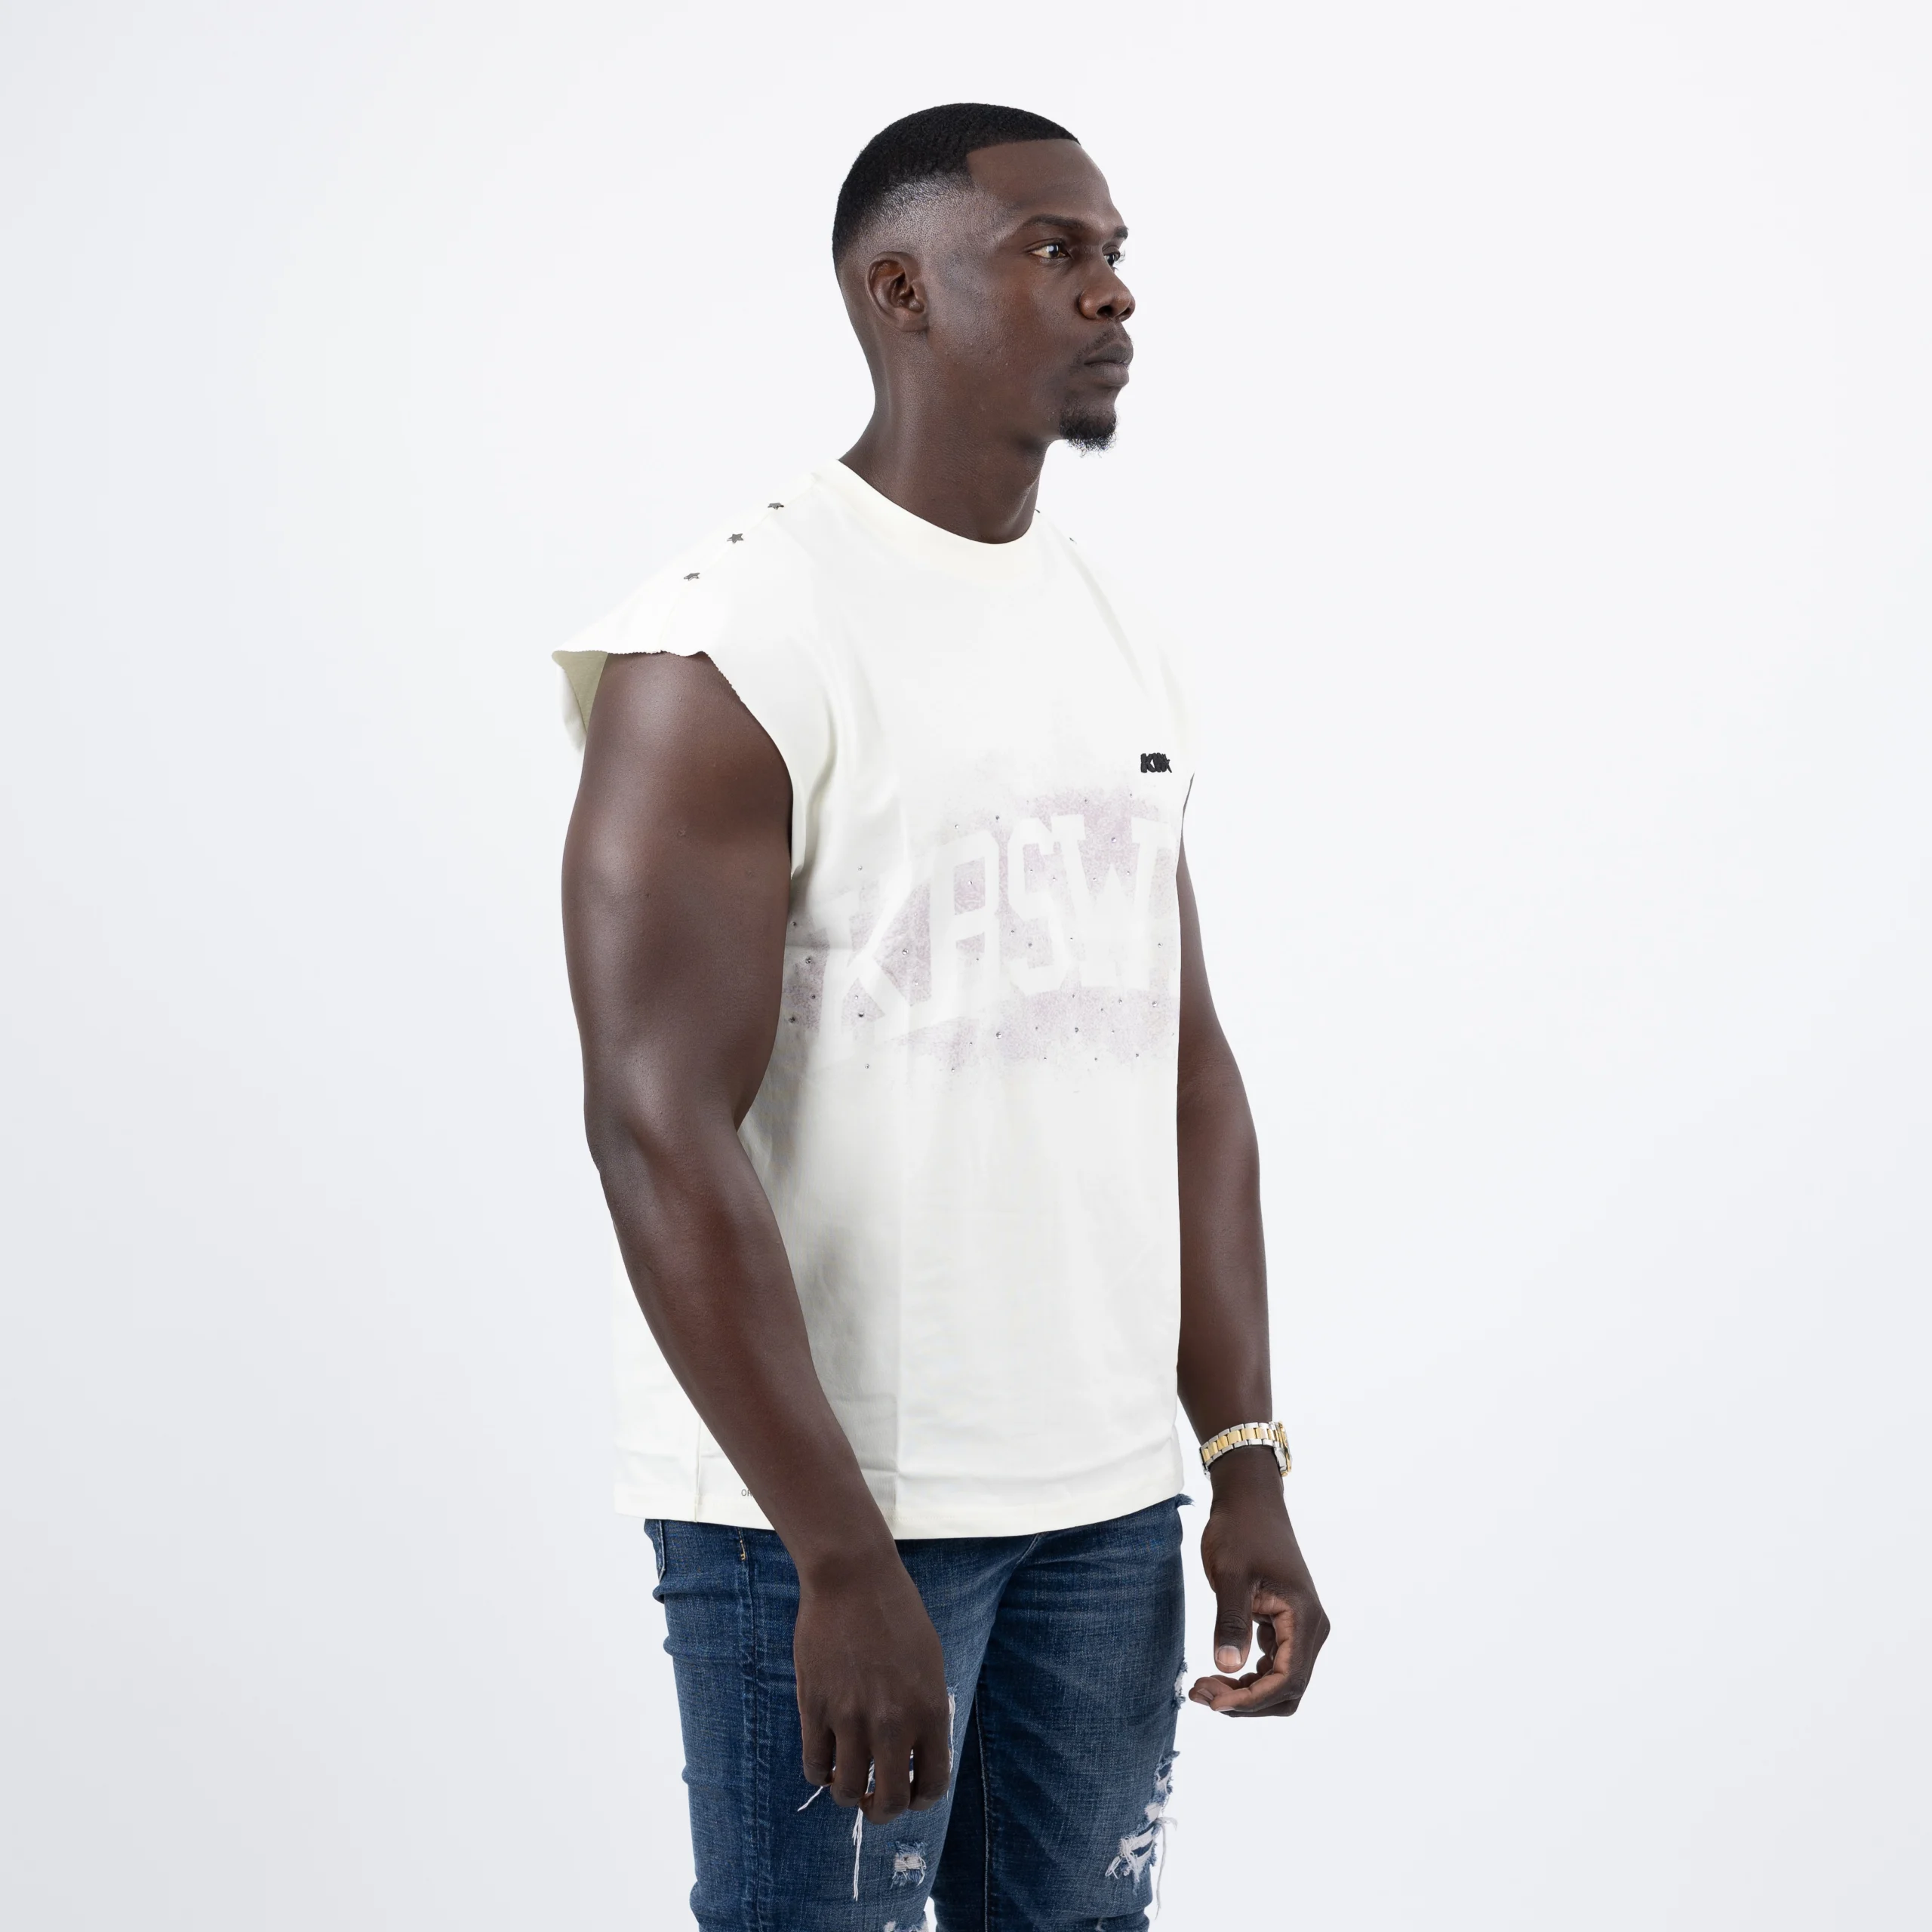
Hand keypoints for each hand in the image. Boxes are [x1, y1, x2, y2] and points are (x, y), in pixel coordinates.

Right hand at [794, 1546, 951, 1821]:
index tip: (910, 1794)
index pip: (932, 1784)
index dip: (921, 1800)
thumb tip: (914, 1754)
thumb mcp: (928, 1662)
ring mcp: (850, 1717)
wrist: (852, 1578)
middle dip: (883, 1811)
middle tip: (875, 1800)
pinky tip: (825, 1760)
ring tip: (847, 1778)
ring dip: (848, 1794)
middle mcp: (892, 1722)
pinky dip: (821, 1774)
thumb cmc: (896, 1614)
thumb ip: (924, 1710)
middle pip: (890, 1801)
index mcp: (928, 1710)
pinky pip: (815, 1766)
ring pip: (847, 1791)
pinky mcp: (815, 1707)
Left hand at [1189, 1454, 1329, 1715]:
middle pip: (1287, 1691)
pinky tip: (1217, 1672)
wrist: (1250, 1501)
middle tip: (1201, 1693)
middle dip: (1246, 1702)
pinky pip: (1274, 1667)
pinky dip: (1248, 1679)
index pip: (1287, 1680)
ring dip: (1245, 1694)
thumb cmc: (1240, 1531)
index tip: (1213, 1701)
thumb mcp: (1230, 1574)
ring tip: (1203, 1686)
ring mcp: (1301, 1629)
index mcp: (1304, 1618)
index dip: (1251, 1700)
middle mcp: (1311, 1629)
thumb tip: (1226, 1667)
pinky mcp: (1286, 1627)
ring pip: (1281, 1684)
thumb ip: (1231, 1621)